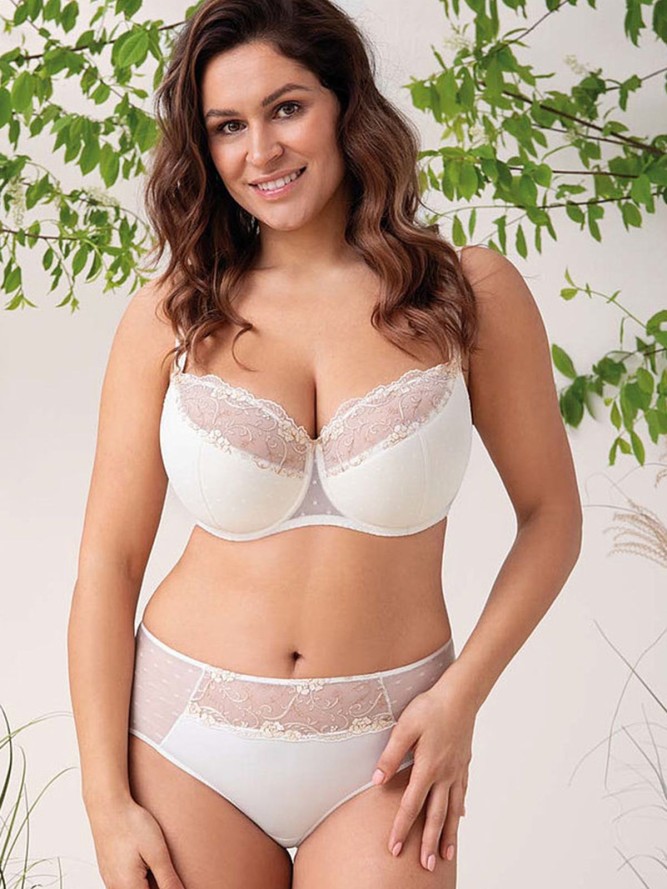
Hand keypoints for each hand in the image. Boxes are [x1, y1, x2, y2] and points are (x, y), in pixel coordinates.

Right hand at [86, 796, 184, 888]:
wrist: (108, 806)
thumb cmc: (130, 825)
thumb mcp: (157, 853)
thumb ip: (169, 881)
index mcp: (128, 888)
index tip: (170, 877)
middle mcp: (115, 888)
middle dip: (157, 885)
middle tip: (161, 863)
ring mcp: (110, 881)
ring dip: (149, 882)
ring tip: (154, 862)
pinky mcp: (109, 873)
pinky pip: (126, 884)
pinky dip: (138, 879)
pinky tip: (144, 862)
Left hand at [370, 678, 475, 871]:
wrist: (461, 695)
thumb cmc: (430, 707)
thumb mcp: (405, 727)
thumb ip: (391, 755)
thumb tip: (377, 780)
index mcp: (427, 768)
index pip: (411, 806)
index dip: (401, 828)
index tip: (393, 849)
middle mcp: (444, 775)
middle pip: (435, 816)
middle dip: (428, 842)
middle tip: (425, 866)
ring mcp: (457, 771)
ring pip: (452, 810)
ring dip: (448, 834)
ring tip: (445, 855)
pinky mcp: (464, 764)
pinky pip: (462, 793)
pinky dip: (460, 809)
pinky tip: (460, 818)